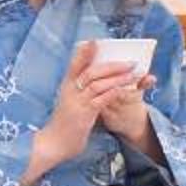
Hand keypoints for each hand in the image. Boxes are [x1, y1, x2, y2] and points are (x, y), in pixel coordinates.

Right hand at [23, 42, 148, 185]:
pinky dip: (113, 92)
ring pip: (98, 83)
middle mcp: (70, 91)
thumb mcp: (69, 105)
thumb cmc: (63, 126)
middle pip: (92, 71)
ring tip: (134, 74)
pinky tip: (124, 89)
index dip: (84, 53)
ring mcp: (76, 102)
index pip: (75, 65)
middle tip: (130, 62)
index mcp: (66, 87)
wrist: (52, 145)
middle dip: (113, 65)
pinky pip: (100, 99)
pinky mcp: (83, 114)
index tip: (94, 41)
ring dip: (118, 77)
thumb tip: (94, 86)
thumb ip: (79, 94)